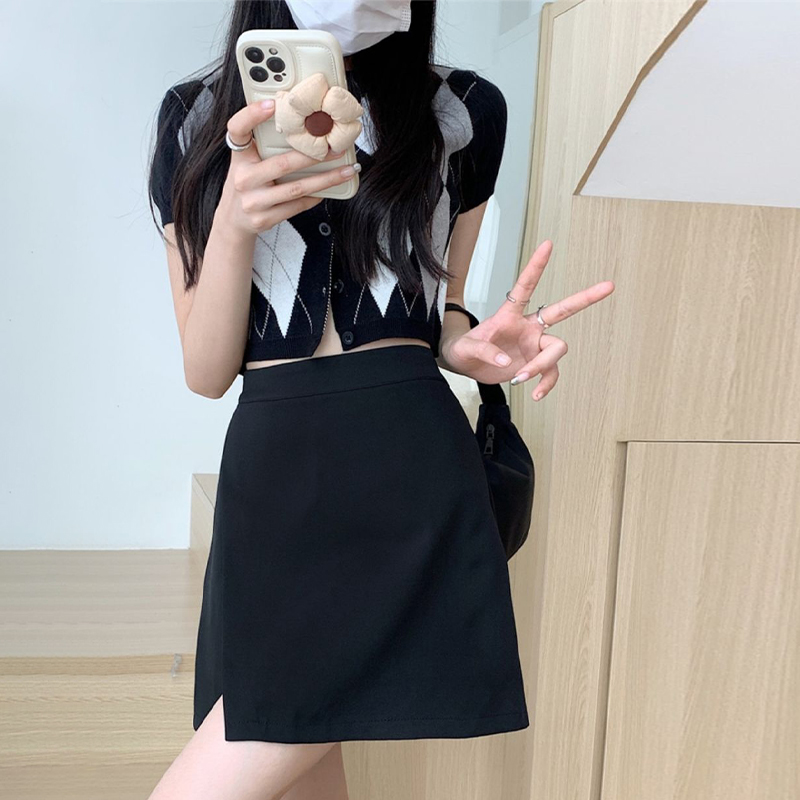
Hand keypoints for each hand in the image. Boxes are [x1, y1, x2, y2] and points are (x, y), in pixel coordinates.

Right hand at [222, 98, 359, 234]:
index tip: (272, 104)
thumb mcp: (247, 163)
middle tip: (337, 148)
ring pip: (297, 188)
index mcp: (239, 158)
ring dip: (326, 179)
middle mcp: (243, 178)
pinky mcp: (264, 219)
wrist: (234, 221)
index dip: (251, 115)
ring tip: (346, 171)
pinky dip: (316, 196)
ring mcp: (253, 201)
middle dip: (315, 155)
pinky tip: (329, 189)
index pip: (237, 130)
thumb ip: (264, 147)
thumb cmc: (248, 185)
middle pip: (283, 163)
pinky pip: (297, 205)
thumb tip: (302, 129)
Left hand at [439, 240, 614, 400]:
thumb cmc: (463, 350)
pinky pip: (551, 373)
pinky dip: (545, 384)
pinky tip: (535, 394)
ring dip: (542, 366)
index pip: (525, 286)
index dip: (536, 266)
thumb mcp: (464, 349)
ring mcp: (534, 345)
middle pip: (562, 311)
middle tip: (609, 285)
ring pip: (557, 349)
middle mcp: (528, 326)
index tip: (547, 244)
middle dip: (585, 298)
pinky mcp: (535, 363)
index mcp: (510, 314)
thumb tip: (506, 362)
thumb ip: (483, 352)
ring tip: (520, 379)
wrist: (466, 366)